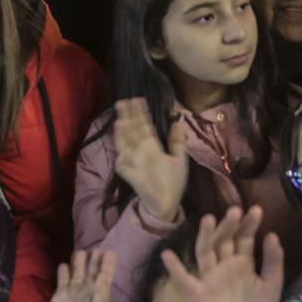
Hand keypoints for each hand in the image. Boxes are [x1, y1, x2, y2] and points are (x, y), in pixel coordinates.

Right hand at [43, 249, 116, 301]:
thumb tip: (104, 275)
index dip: (109, 263)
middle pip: (92, 270)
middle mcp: (88, 289)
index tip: (112, 251)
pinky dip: (64, 270)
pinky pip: (63, 277)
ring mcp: (74, 290)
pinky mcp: (61, 292)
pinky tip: (65, 265)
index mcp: (100, 293)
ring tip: (81, 251)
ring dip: (80, 261)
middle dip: (95, 259)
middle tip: (97, 247)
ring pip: (78, 270)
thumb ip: (101, 291)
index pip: (106, 274)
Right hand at [112, 98, 187, 224]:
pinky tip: (122, 149)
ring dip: (123, 133)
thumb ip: (177, 141)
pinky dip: (122, 158)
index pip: (145, 126)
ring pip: (125, 143)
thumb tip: (178, 121)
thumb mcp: (179, 158)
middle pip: (133, 130)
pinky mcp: (130, 174)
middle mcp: (141, 151)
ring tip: (121, 120)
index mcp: (152, 146)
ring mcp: (134, 161)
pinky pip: (123, 165)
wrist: (168, 202)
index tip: (138, 99)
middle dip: (128, 117)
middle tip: (123, 101)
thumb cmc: (172, 182)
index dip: (141, 114)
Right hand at [159, 208, 282, 301]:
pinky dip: (175, 269)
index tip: (256, 210)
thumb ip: (273, 260)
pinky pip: (184, 280)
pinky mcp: (198, 293)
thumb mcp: (272, 283)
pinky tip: (167, 255)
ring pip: (206, 252)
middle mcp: (224, 265)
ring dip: (206, 236)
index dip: (249, 224)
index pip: (244, 238)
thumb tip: (272, 234)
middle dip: (229, 225)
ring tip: (209, 219)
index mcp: (242, 262)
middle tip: (235, 210)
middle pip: (224, 240)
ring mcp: (210, 278)